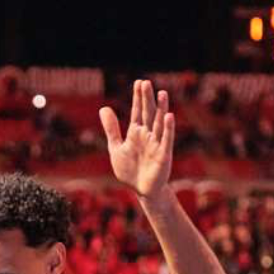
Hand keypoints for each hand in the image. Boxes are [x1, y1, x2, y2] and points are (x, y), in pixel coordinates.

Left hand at [99, 80, 174, 197]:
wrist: (141, 190)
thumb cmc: (130, 170)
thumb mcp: (116, 148)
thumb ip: (111, 129)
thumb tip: (103, 108)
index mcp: (136, 133)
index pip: (137, 112)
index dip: (137, 98)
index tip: (138, 82)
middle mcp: (148, 135)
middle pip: (148, 114)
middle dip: (146, 99)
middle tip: (146, 82)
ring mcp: (156, 144)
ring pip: (159, 123)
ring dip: (161, 109)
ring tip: (162, 93)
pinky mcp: (163, 155)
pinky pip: (166, 140)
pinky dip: (168, 129)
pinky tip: (169, 116)